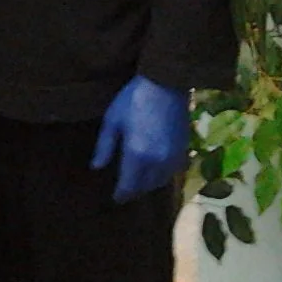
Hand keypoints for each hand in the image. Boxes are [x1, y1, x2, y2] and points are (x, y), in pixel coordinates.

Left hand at [91, 74, 189, 203]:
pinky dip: (163, 175)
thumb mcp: (113, 120)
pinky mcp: (184, 149)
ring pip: (161, 181)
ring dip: (149, 184)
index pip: (129, 185)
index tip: (115, 199)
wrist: (166, 82)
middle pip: (145, 186)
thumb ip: (105, 146)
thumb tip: (96, 167)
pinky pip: (173, 172)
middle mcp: (157, 161)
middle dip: (135, 190)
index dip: (121, 194)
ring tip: (139, 181)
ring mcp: (173, 156)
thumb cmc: (133, 99)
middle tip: (126, 190)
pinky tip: (156, 169)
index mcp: (137, 155)